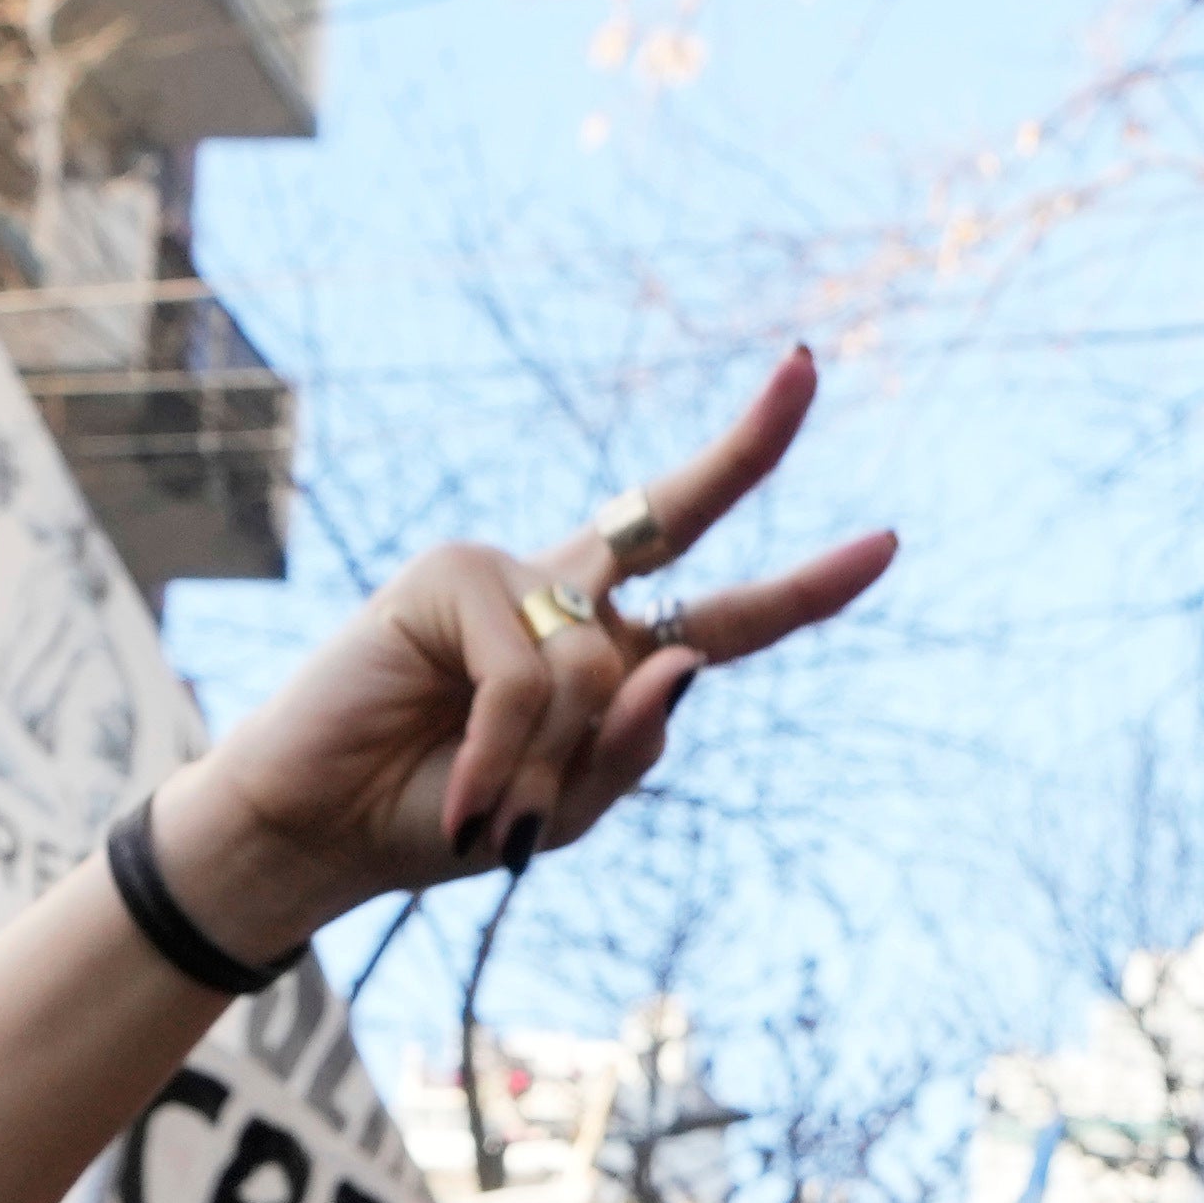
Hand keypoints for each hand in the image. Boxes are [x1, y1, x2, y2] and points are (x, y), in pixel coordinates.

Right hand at [143, 353, 899, 956]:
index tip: (884, 545)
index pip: (719, 612)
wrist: (319, 835)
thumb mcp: (566, 814)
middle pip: (674, 518)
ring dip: (552, 769)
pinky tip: (467, 798)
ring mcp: (506, 575)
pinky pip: (532, 675)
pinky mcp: (449, 575)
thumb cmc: (442, 821)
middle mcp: (564, 596)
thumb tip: (684, 664)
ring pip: (595, 666)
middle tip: (807, 367)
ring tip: (489, 816)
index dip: (803, 588)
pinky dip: (508, 753)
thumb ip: (632, 750)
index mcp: (603, 651)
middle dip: (749, 446)